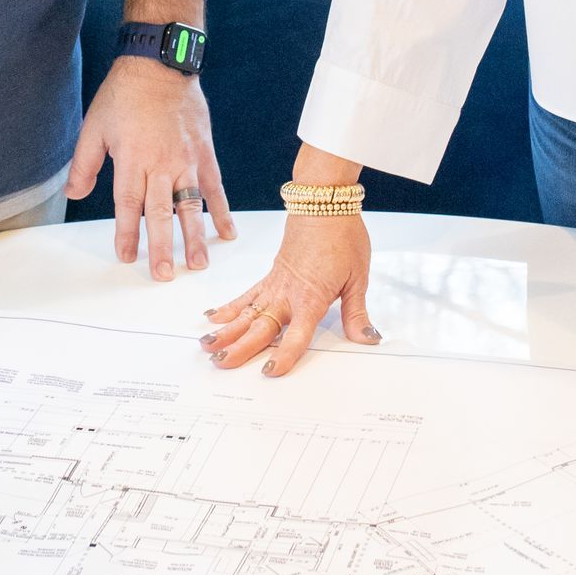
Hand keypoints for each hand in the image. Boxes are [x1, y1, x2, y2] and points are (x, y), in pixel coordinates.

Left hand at [66, 57, 234, 279]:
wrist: (160, 64)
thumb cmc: (124, 95)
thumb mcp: (94, 127)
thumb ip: (84, 165)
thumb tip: (74, 195)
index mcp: (132, 160)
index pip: (128, 206)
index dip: (127, 233)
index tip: (127, 257)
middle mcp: (161, 164)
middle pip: (161, 213)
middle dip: (163, 247)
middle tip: (164, 274)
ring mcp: (187, 159)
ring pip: (191, 205)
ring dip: (195, 237)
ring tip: (198, 264)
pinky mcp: (204, 152)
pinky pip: (215, 186)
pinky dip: (221, 210)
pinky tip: (226, 232)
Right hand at [201, 214, 379, 377]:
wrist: (324, 203)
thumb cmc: (342, 235)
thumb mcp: (358, 278)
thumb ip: (356, 313)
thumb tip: (367, 337)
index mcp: (312, 298)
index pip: (297, 335)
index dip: (285, 355)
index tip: (271, 371)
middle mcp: (288, 294)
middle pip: (261, 327)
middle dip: (240, 347)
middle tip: (221, 363)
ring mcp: (275, 284)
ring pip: (247, 313)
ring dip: (226, 330)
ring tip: (208, 345)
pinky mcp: (270, 274)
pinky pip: (246, 294)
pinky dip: (230, 307)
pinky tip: (214, 317)